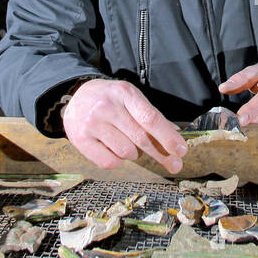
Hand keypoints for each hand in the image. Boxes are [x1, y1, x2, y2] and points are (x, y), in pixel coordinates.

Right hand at [61, 79, 187, 173]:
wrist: (76, 96)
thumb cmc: (111, 100)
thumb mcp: (130, 98)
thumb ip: (150, 116)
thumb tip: (175, 139)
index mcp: (124, 93)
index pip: (150, 118)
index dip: (167, 137)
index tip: (181, 151)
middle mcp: (107, 107)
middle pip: (141, 138)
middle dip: (161, 154)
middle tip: (175, 165)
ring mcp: (92, 123)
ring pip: (127, 152)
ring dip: (133, 153)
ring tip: (125, 141)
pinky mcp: (80, 139)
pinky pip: (110, 162)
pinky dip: (117, 160)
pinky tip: (112, 147)